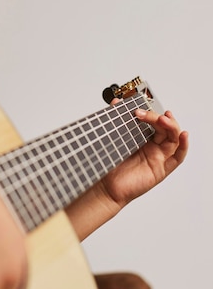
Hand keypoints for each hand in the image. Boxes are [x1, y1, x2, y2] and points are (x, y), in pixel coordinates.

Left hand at [65, 106, 187, 239]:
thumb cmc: (110, 165)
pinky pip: (178, 157)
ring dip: (172, 126)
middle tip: (145, 113)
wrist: (105, 187)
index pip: (154, 122)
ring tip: (164, 118)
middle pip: (165, 128)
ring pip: (174, 139)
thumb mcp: (113, 139)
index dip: (152, 113)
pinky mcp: (162, 169)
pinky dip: (184, 146)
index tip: (140, 106)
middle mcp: (153, 147)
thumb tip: (116, 101)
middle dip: (158, 118)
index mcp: (143, 139)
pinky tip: (183, 135)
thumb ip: (116, 121)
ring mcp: (159, 158)